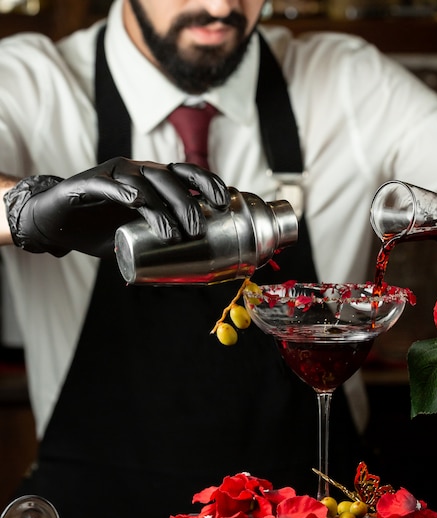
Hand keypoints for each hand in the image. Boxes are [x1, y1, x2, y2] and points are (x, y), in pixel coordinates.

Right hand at [3, 158, 230, 257]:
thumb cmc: (101, 228)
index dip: (208, 184)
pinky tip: (135, 202)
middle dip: (187, 204)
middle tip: (197, 230)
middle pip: (170, 180)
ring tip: (170, 233)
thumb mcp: (137, 238)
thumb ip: (160, 246)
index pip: (187, 175)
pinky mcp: (87, 183)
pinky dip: (123, 191)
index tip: (225, 203)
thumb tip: (190, 273)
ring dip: (160, 207)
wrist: (57, 225)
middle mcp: (137, 172)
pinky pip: (108, 184)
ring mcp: (112, 175)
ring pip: (143, 182)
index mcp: (153, 181)